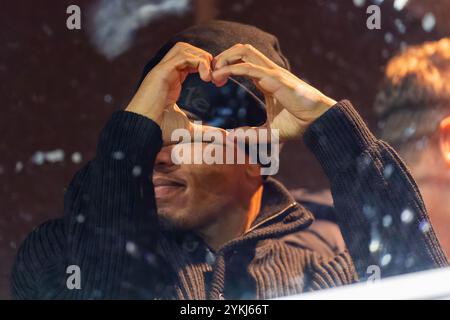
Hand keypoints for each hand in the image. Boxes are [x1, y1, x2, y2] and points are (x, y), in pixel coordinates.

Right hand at [126, 42, 224, 144]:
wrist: (143, 132)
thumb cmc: (161, 131)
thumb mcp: (189, 129)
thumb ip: (207, 130)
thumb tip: (224, 136)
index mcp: (172, 81)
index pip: (190, 61)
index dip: (206, 66)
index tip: (219, 82)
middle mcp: (166, 73)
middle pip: (187, 49)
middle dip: (206, 58)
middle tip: (217, 77)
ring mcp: (162, 71)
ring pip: (184, 48)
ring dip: (202, 58)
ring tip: (210, 77)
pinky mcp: (161, 72)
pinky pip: (182, 56)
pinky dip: (198, 62)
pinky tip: (205, 78)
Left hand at [211, 44, 336, 139]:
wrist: (317, 122)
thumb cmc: (298, 124)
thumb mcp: (269, 131)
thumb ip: (251, 134)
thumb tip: (234, 138)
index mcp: (267, 80)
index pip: (243, 62)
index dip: (226, 66)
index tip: (214, 80)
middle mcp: (268, 72)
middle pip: (242, 50)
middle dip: (223, 56)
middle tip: (210, 73)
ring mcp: (272, 73)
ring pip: (244, 51)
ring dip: (225, 57)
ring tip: (214, 72)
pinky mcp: (274, 78)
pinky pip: (249, 67)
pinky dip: (232, 68)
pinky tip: (221, 75)